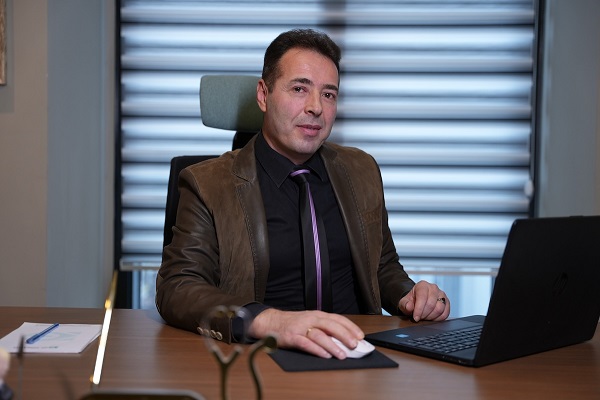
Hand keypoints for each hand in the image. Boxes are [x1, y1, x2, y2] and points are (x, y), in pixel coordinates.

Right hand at [248, 309, 363, 359]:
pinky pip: (306, 343)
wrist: (270, 322)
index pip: (337, 319)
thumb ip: (325, 329)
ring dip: (332, 345)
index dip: (350, 327)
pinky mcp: (292, 337)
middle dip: (345, 335)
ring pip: (320, 335)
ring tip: (342, 354)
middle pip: (331, 325)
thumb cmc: (293, 324)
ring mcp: (301, 327)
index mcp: (317, 315)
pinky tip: (324, 355)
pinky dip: (316, 350)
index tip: (360, 336)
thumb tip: (344, 340)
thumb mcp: (310, 322)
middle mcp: (310, 319)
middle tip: (355, 345)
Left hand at [398, 280, 449, 321]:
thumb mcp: (404, 302)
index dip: (419, 310)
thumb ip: (405, 304)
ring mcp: (442, 295)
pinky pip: (445, 313)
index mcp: (422, 285)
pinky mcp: (447, 302)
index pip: (422, 297)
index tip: (415, 318)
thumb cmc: (411, 301)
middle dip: (424, 314)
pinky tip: (431, 318)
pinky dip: (438, 319)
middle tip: (419, 317)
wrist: (417, 301)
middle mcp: (433, 288)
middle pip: (431, 304)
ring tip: (424, 317)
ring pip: (439, 309)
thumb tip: (409, 307)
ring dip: (431, 317)